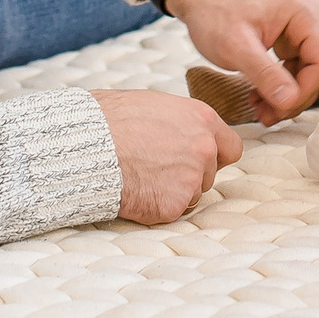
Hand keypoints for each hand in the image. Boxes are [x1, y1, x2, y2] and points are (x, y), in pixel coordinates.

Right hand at [88, 89, 242, 223]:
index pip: (230, 148)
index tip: (198, 161)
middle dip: (187, 176)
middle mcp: (204, 149)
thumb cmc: (111, 119)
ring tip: (140, 177)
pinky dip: (154, 208)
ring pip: (190, 195)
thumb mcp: (155, 105)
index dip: (214, 157)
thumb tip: (181, 132)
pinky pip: (170, 212)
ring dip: (171, 192)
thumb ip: (179, 123)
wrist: (88, 145)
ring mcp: (191, 179)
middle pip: (208, 175)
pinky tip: (135, 192)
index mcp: (202, 119)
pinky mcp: (173, 205)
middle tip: (155, 170)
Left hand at [165, 0, 318, 122]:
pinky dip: (277, 88)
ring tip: (259, 111)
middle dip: (292, 98)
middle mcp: (310, 20)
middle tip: (267, 116)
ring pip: (304, 75)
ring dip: (284, 97)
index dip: (304, 92)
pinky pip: (291, 70)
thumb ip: (265, 74)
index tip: (279, 109)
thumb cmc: (215, 11)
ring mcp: (300, 30)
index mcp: (305, 14)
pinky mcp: (288, 40)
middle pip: (316, 71)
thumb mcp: (236, 46)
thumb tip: (290, 101)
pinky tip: (258, 98)